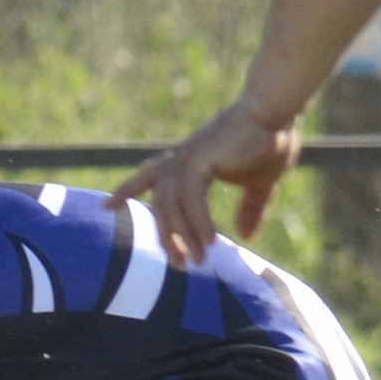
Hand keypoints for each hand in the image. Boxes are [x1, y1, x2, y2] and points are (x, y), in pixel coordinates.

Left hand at [112, 98, 300, 264]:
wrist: (274, 113)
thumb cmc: (269, 141)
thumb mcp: (260, 183)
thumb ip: (250, 208)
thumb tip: (245, 235)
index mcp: (188, 163)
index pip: (148, 177)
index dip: (127, 190)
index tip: (106, 206)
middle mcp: (180, 161)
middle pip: (161, 204)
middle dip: (166, 236)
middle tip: (179, 266)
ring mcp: (185, 159)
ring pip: (171, 206)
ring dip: (183, 236)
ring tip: (197, 260)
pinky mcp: (196, 159)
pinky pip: (189, 199)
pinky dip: (197, 221)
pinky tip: (210, 240)